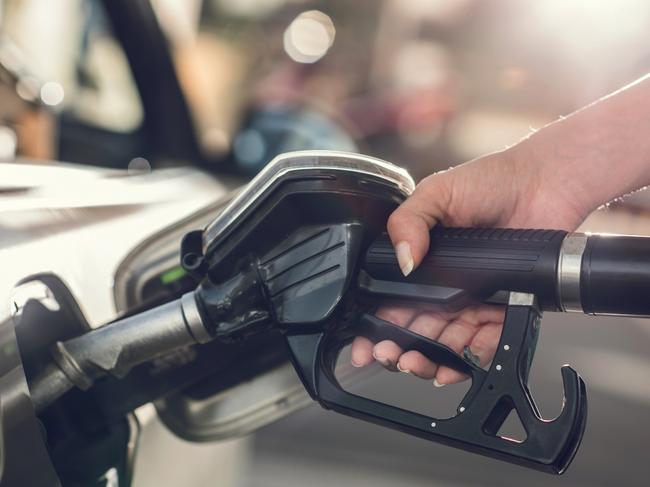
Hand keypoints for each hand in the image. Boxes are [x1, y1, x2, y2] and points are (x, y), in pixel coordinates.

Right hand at [350, 145, 589, 383]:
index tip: (365, 344)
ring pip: (447, 343)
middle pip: (416, 331)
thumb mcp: (435, 193)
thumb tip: (402, 261)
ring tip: (419, 363)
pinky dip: (474, 355)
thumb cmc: (490, 182)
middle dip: (399, 350)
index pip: (392, 303)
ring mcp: (474, 299)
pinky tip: (458, 360)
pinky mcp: (506, 306)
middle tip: (390, 356)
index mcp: (422, 263)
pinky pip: (488, 341)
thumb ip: (407, 223)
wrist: (541, 182)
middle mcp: (446, 286)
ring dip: (431, 359)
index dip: (376, 327)